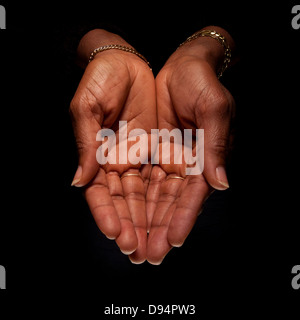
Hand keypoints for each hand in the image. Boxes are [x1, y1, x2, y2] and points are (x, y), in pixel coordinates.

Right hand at [70, 30, 155, 263]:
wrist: (125, 62)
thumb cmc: (100, 80)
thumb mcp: (86, 108)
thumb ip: (86, 145)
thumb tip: (79, 181)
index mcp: (97, 156)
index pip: (101, 192)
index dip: (106, 214)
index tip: (116, 233)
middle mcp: (117, 162)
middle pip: (125, 202)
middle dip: (132, 227)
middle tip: (140, 253)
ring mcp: (138, 158)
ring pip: (145, 197)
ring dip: (150, 222)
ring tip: (156, 247)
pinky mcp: (157, 150)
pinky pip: (163, 179)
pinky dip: (166, 200)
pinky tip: (171, 219)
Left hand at [146, 28, 235, 263]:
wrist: (183, 65)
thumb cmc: (203, 83)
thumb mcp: (214, 109)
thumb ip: (214, 148)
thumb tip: (221, 185)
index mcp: (203, 159)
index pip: (192, 195)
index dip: (182, 218)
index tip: (171, 241)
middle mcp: (184, 165)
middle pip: (170, 204)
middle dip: (158, 229)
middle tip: (146, 255)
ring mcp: (165, 159)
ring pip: (152, 197)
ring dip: (142, 222)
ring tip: (130, 246)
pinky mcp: (148, 151)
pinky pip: (136, 179)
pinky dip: (130, 199)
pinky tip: (122, 217)